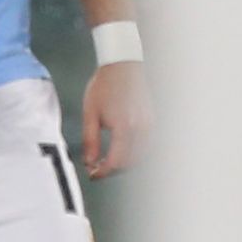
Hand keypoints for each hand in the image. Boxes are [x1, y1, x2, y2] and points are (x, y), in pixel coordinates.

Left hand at [80, 60, 150, 177]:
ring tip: (108, 161)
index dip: (103, 172)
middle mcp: (141, 128)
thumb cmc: (104, 86)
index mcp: (124, 126)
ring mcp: (149, 125)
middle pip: (130, 162)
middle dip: (113, 170)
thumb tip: (90, 162)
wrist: (122, 66)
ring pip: (140, 157)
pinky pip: (145, 146)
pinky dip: (134, 154)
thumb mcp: (90, 114)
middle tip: (97, 169)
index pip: (116, 161)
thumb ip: (90, 141)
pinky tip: (121, 150)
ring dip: (124, 163)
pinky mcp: (152, 122)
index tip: (93, 174)